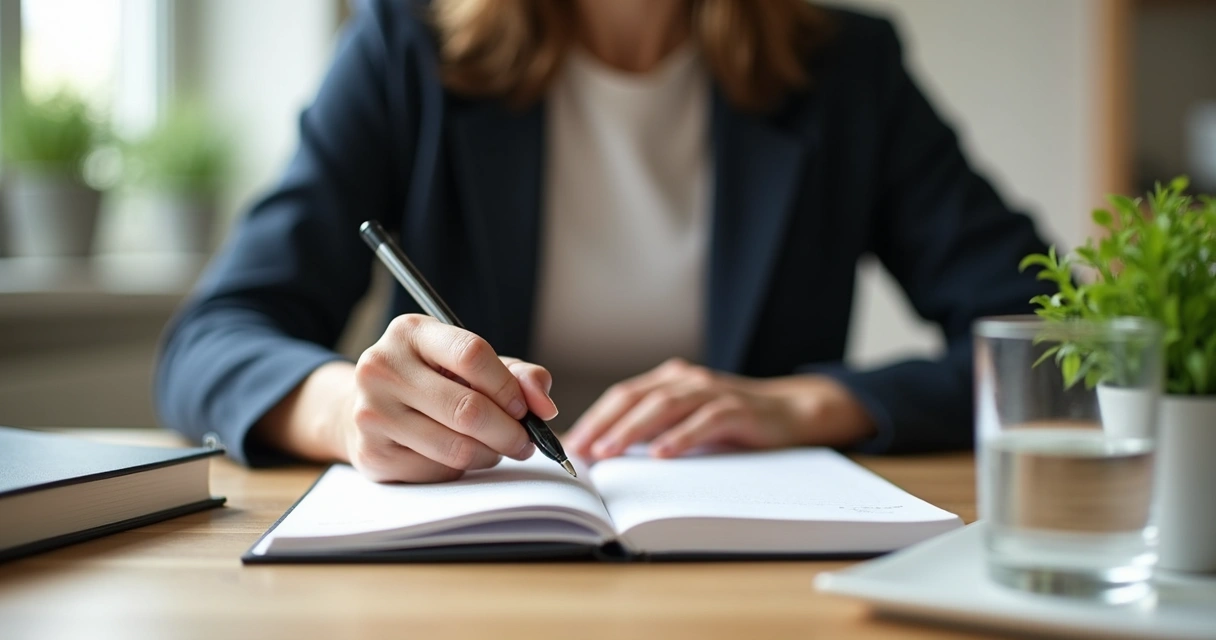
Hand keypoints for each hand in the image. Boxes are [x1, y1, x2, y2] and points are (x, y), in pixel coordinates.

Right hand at [257, 314, 557, 482]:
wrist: (362, 408)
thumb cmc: (431, 381)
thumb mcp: (469, 364)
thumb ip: (516, 375)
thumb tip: (544, 405)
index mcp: (410, 332)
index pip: (471, 354)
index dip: (508, 386)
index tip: (527, 408)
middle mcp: (383, 368)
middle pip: (467, 409)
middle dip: (510, 432)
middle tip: (526, 442)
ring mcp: (372, 413)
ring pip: (456, 447)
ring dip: (491, 455)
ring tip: (499, 449)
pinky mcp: (372, 454)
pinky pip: (438, 471)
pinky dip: (462, 469)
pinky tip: (462, 456)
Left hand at [564, 358, 875, 459]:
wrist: (790, 412)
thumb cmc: (732, 421)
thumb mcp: (688, 420)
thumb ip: (653, 428)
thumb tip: (605, 452)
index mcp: (671, 379)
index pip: (624, 395)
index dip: (596, 416)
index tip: (572, 442)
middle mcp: (687, 379)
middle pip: (637, 397)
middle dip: (605, 424)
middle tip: (583, 449)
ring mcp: (712, 391)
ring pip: (664, 406)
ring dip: (632, 430)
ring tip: (610, 451)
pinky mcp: (737, 409)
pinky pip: (704, 421)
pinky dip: (680, 437)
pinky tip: (661, 454)